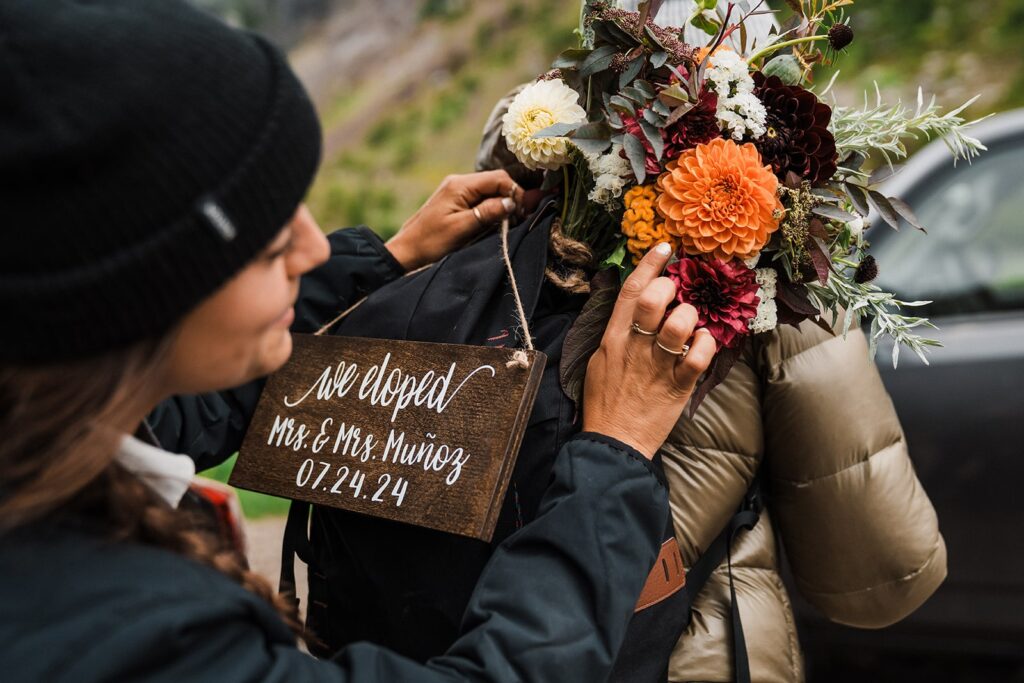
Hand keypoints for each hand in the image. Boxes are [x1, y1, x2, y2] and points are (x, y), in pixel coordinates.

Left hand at [385, 170, 535, 270]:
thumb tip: (512, 201)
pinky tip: (495, 221)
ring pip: (490, 190)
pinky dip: (492, 208)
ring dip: (502, 204)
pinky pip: (481, 198)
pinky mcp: (456, 201)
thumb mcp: (462, 228)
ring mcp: (457, 190)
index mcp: (460, 185)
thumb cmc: (431, 242)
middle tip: (519, 218)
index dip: (515, 193)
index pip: (499, 178)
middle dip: (510, 197)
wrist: (406, 251)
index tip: (522, 213)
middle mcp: (459, 182)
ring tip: (508, 222)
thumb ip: (488, 212)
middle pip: (496, 181)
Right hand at [582, 243, 716, 458]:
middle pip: (653, 299)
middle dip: (670, 287)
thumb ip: (618, 335)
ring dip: (690, 317)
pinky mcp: (676, 386)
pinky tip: (704, 344)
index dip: (650, 264)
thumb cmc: (606, 403)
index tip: (665, 247)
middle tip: (677, 293)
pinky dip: (706, 345)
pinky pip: (699, 356)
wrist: (613, 443)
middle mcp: (634, 347)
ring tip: (691, 324)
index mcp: (613, 338)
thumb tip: (633, 309)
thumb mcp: (600, 361)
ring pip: (679, 323)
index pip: (630, 291)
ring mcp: (656, 366)